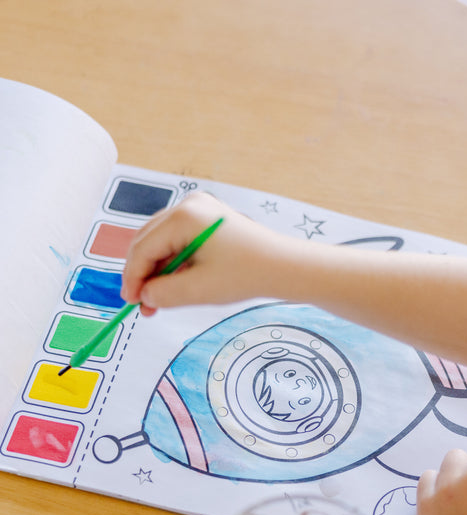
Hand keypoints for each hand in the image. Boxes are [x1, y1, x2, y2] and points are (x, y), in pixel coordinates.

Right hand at [120, 192, 290, 314]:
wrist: (285, 266)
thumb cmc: (247, 274)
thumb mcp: (200, 290)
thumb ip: (164, 294)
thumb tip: (144, 296)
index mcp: (184, 216)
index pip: (143, 247)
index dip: (133, 278)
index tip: (131, 303)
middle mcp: (189, 205)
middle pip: (150, 241)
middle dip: (144, 275)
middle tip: (143, 305)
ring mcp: (200, 209)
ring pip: (163, 242)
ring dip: (159, 271)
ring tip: (160, 300)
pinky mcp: (209, 220)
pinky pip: (180, 240)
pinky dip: (175, 263)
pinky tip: (176, 285)